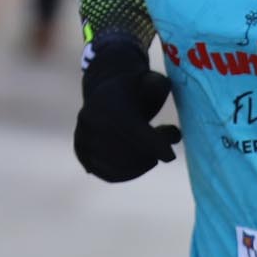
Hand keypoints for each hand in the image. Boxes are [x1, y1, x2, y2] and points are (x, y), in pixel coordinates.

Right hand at [74, 32, 178, 180]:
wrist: (106, 92)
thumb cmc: (137, 90)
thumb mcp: (153, 82)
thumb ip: (163, 97)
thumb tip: (174, 134)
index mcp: (106, 102)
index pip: (132, 129)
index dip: (154, 145)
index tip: (170, 157)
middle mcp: (89, 121)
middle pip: (125, 151)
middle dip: (151, 153)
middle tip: (167, 140)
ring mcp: (82, 138)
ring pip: (118, 167)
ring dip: (142, 164)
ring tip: (153, 150)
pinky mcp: (82, 154)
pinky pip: (110, 174)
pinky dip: (129, 173)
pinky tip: (141, 162)